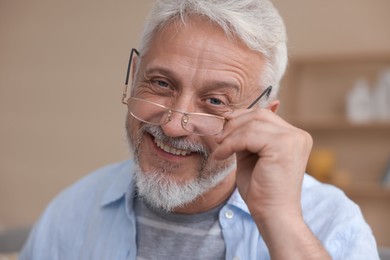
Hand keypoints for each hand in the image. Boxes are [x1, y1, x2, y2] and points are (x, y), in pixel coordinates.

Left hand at [212, 107, 312, 224]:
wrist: (273, 215)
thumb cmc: (261, 191)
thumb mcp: (251, 156)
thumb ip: (246, 137)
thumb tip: (228, 118)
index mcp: (294, 137)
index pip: (264, 115)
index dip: (240, 118)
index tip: (222, 129)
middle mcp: (297, 135)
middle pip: (259, 115)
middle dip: (234, 124)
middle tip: (218, 139)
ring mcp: (292, 139)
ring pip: (252, 124)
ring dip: (230, 136)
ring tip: (220, 150)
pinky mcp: (283, 146)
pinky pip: (248, 136)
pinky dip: (230, 144)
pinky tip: (221, 155)